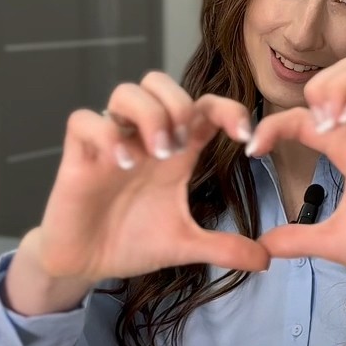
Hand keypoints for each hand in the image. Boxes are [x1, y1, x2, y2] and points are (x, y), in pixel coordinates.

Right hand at [33, 72, 267, 285]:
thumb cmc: (133, 241)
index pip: (204, 107)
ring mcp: (111, 143)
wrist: (87, 263)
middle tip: (183, 145)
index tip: (245, 136)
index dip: (229, 109)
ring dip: (147, 114)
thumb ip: (224, 248)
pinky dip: (105, 134)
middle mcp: (144, 138)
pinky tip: (120, 164)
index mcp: (176, 151)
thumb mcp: (185, 245)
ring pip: (125, 91)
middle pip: (160, 82)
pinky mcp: (78, 156)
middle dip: (179, 104)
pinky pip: (84, 120)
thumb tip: (267, 260)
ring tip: (156, 153)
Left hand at [251, 58, 345, 324]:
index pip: (305, 114)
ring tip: (332, 123)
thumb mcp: (332, 240)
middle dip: (317, 87)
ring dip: (342, 85)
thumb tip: (263, 248)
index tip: (253, 150)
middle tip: (314, 128)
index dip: (273, 124)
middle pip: (341, 72)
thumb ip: (298, 239)